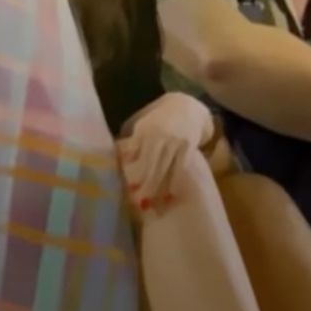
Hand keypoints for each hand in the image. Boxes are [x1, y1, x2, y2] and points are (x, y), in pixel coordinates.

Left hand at [116, 93, 211, 214]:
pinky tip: (172, 194)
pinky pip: (181, 167)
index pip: (134, 154)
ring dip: (159, 188)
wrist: (187, 106)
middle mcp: (159, 136)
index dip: (130, 172)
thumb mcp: (143, 122)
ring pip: (165, 169)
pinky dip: (176, 181)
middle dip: (144, 186)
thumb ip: (133, 140)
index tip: (127, 188)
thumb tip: (121, 158)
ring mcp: (175, 141)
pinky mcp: (189, 146)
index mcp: (144, 129)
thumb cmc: (160, 117)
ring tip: (154, 205)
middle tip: (139, 203)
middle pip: (149, 165)